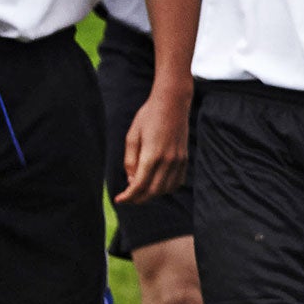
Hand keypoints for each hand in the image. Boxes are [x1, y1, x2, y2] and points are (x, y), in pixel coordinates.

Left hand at [118, 87, 190, 203]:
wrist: (172, 103)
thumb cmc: (148, 117)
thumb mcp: (132, 136)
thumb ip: (130, 160)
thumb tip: (131, 181)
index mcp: (152, 154)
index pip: (139, 185)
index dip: (128, 196)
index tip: (118, 200)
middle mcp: (168, 160)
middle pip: (153, 191)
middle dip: (138, 199)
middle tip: (128, 198)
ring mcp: (179, 160)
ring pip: (166, 189)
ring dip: (152, 195)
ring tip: (141, 191)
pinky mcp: (184, 159)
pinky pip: (177, 182)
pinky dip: (166, 188)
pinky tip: (157, 185)